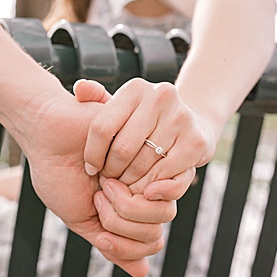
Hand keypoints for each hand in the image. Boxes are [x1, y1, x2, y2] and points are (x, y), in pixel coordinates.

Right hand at [10, 80, 173, 276]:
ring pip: (161, 214)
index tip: (93, 213)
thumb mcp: (81, 219)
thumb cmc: (57, 175)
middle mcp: (145, 193)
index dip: (120, 241)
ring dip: (122, 204)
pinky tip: (106, 169)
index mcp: (131, 209)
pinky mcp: (152, 154)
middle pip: (155, 232)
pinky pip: (159, 188)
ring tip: (103, 181)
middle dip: (119, 221)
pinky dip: (123, 185)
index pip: (148, 244)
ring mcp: (151, 175)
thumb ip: (112, 245)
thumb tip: (143, 273)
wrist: (47, 136)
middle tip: (97, 194)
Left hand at [81, 78, 219, 196]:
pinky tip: (145, 188)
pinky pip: (165, 173)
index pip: (101, 127)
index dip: (92, 154)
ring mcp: (181, 118)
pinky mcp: (196, 141)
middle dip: (111, 170)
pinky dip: (152, 185)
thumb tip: (80, 87)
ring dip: (130, 180)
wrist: (194, 123)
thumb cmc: (146, 119)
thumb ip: (96, 98)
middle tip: (108, 180)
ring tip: (124, 184)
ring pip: (143, 163)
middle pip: (122, 148)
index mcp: (135, 88)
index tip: (91, 168)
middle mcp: (160, 97)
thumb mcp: (121, 106)